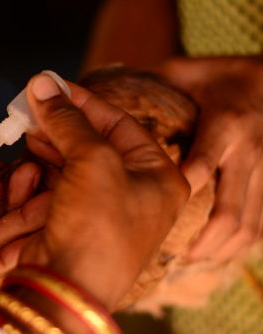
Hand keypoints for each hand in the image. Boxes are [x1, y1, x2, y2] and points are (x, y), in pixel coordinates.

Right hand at [21, 73, 188, 309]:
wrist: (69, 290)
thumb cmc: (97, 225)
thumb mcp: (92, 162)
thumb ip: (68, 120)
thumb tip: (42, 83)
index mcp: (158, 176)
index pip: (120, 123)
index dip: (84, 102)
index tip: (51, 86)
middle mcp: (134, 193)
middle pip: (93, 143)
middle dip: (60, 125)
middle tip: (30, 107)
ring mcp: (101, 211)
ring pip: (71, 165)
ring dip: (47, 148)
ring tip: (25, 131)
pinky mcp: (73, 225)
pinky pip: (56, 189)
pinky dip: (39, 177)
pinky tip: (25, 165)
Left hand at [159, 56, 262, 260]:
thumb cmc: (220, 77)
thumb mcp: (184, 72)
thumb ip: (143, 85)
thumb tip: (89, 91)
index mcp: (226, 126)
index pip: (202, 167)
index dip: (177, 192)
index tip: (149, 212)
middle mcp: (249, 153)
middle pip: (231, 210)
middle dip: (203, 238)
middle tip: (173, 257)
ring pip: (250, 224)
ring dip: (221, 248)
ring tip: (193, 260)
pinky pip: (262, 224)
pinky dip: (240, 244)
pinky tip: (216, 253)